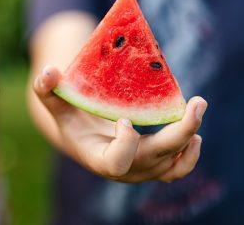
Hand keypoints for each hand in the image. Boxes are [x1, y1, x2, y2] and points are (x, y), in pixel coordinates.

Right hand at [33, 66, 206, 182]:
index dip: (125, 144)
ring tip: (196, 110)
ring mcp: (142, 172)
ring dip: (189, 140)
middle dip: (180, 133)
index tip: (124, 119)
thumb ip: (47, 90)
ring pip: (174, 166)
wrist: (85, 139)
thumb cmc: (71, 119)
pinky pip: (178, 169)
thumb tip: (48, 72)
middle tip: (197, 103)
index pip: (116, 163)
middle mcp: (124, 171)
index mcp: (98, 158)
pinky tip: (195, 133)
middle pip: (156, 159)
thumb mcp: (56, 105)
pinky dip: (190, 153)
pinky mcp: (155, 167)